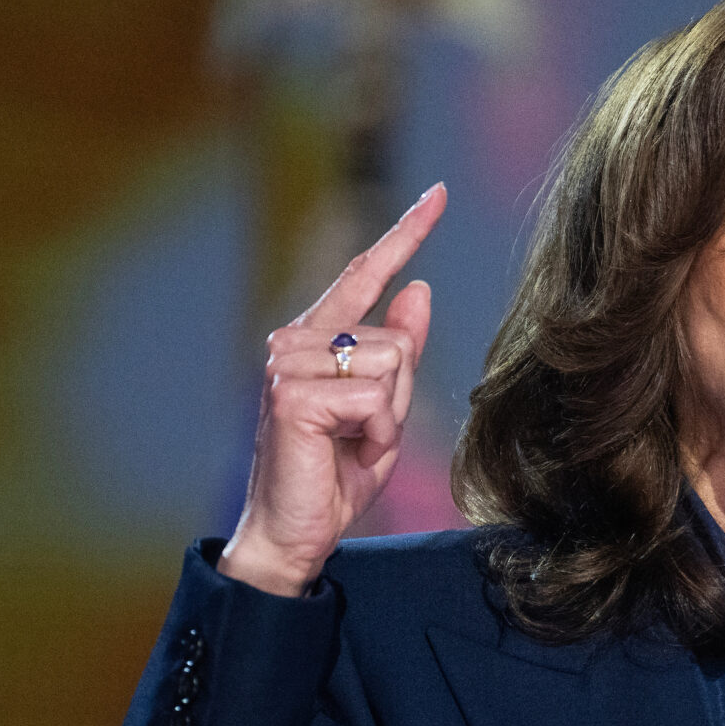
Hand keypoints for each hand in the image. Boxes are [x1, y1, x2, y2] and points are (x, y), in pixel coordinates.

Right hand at [218, 184, 446, 596]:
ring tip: (347, 444)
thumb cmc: (334, 473)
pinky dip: (374, 434)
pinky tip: (340, 450)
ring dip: (386, 419)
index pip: (365, 273)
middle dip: (399, 399)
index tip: (439, 193)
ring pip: (391, 365)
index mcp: (316, 338)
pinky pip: (373, 398)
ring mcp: (286, 365)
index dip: (405, 233)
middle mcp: (294, 341)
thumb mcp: (383, 408)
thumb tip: (419, 289)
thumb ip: (400, 350)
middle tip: (360, 435)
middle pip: (399, 340)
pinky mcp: (290, 396)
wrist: (295, 532)